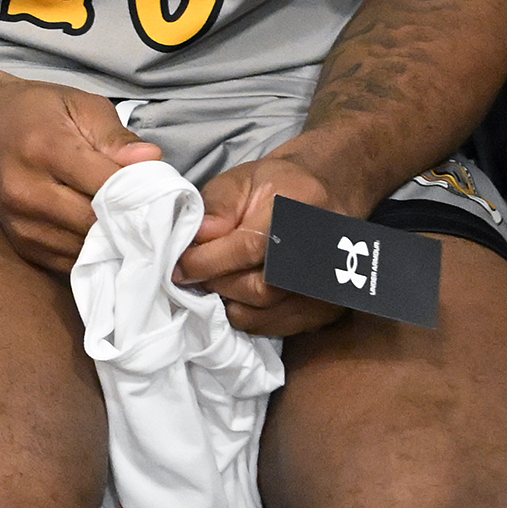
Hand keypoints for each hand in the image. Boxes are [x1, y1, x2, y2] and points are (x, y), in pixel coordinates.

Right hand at [0, 77, 162, 271]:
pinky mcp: (20, 244)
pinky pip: (71, 262)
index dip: (145, 197)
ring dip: (119, 246)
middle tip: (168, 225)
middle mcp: (27, 191)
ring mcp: (21, 223)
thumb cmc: (37, 110)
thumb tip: (153, 161)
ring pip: (86, 250)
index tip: (176, 203)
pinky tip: (113, 242)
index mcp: (45, 149)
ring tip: (144, 233)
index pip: (106, 186)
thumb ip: (116, 136)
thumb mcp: (80, 104)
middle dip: (136, 226)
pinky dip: (97, 256)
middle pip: (97, 224)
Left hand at [179, 155, 350, 337]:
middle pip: (259, 288)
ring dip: (227, 301)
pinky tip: (235, 294)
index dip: (210, 261)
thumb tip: (197, 240)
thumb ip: (217, 207)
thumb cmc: (277, 187)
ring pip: (262, 313)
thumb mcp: (241, 181)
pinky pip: (271, 327)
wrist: (323, 199)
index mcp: (299, 210)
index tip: (180, 267)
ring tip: (215, 280)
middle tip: (194, 273)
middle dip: (217, 283)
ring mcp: (326, 288)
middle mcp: (322, 254)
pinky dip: (245, 314)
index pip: (251, 247)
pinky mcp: (324, 312)